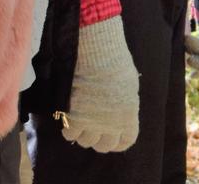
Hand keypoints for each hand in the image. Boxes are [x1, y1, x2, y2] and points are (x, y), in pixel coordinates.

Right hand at [63, 16, 138, 152]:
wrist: (98, 54)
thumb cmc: (117, 62)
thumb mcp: (129, 85)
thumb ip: (125, 104)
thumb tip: (120, 111)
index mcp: (129, 116)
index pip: (126, 141)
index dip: (118, 139)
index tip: (113, 134)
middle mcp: (111, 125)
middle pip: (104, 146)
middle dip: (99, 137)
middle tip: (94, 125)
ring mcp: (92, 123)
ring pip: (85, 141)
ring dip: (83, 132)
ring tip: (81, 117)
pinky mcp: (74, 118)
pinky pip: (69, 134)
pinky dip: (68, 127)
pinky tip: (69, 115)